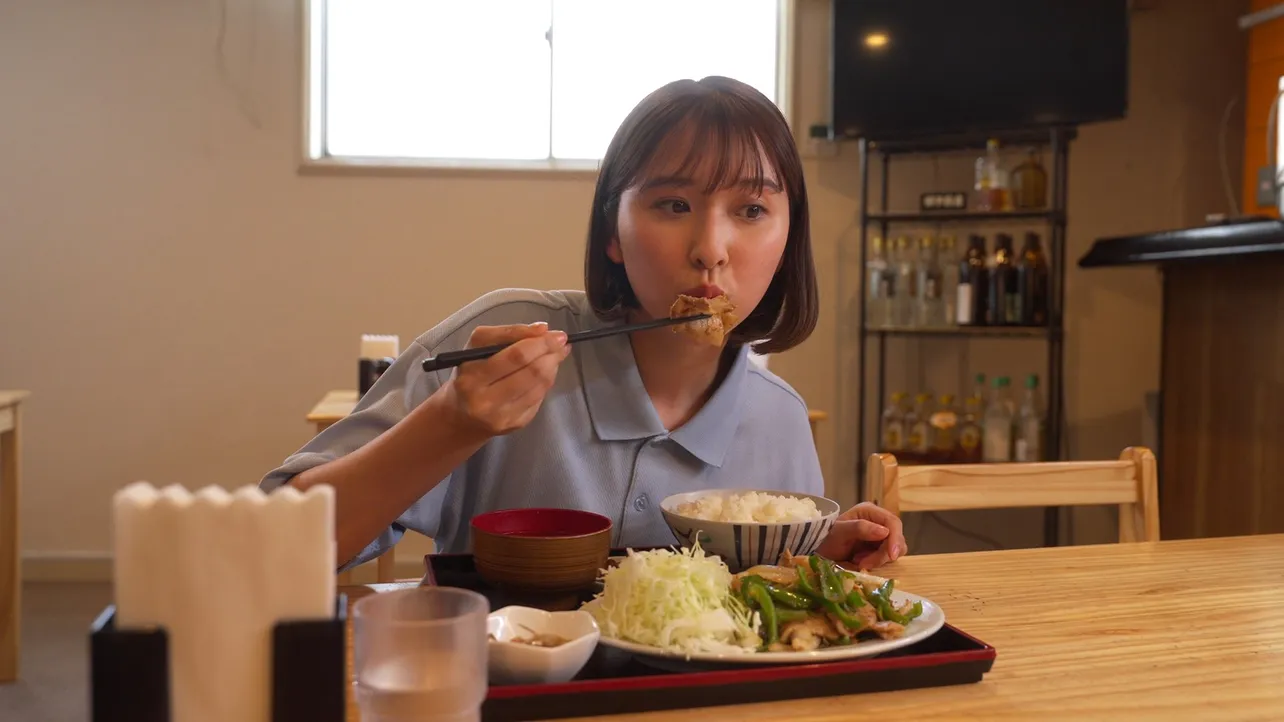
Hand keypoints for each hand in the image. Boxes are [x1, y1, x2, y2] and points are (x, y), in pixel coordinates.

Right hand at [439, 322, 570, 437]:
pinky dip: (547, 380)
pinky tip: (545, 372)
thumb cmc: (470, 374)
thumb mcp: (477, 347)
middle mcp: (484, 399)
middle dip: (550, 352)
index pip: (514, 355)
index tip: (552, 332)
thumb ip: (507, 335)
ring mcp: (501, 415)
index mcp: (472, 375)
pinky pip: (540, 397)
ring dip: (553, 365)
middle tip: (560, 341)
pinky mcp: (515, 424)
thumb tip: (543, 329)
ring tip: (555, 353)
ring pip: (540, 384)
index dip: (538, 341)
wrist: (460, 417)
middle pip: (531, 371)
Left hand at [815, 502, 906, 570]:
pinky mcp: (878, 548)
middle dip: (883, 554)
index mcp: (870, 511)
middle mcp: (878, 522)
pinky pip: (886, 557)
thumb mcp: (840, 532)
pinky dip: (876, 563)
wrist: (819, 550)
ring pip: (893, 550)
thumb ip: (860, 528)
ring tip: (858, 562)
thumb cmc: (827, 537)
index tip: (892, 555)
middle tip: (863, 564)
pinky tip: (860, 562)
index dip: (895, 539)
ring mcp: (879, 536)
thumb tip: (885, 531)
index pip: (893, 522)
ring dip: (879, 559)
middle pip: (896, 538)